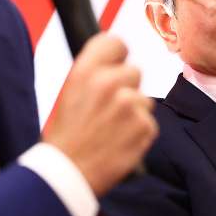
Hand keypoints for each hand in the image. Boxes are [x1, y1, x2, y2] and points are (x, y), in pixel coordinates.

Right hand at [42, 33, 157, 195]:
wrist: (67, 173)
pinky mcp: (144, 126)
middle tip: (109, 109)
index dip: (117, 57)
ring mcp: (129, 104)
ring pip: (144, 99)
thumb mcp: (70, 93)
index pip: (116, 42)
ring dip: (134, 113)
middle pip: (135, 71)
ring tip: (111, 130)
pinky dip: (139, 133)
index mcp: (85, 70)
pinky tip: (119, 143)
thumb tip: (116, 63)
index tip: (115, 67)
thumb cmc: (66, 135)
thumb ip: (94, 74)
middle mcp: (109, 82)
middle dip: (127, 88)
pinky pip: (149, 123)